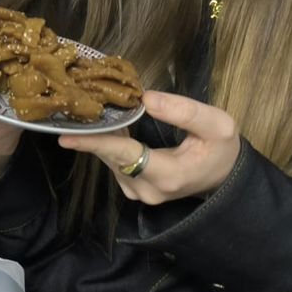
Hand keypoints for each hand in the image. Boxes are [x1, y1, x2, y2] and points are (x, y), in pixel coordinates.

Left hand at [57, 90, 240, 203]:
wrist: (225, 175)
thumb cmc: (221, 149)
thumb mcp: (216, 125)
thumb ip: (184, 111)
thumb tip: (146, 99)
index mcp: (167, 175)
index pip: (123, 155)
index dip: (94, 143)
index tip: (65, 137)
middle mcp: (147, 189)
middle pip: (111, 155)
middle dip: (94, 131)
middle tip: (77, 104)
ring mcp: (138, 191)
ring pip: (110, 159)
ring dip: (100, 136)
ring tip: (89, 109)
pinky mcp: (134, 188)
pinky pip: (115, 162)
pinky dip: (109, 143)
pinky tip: (106, 124)